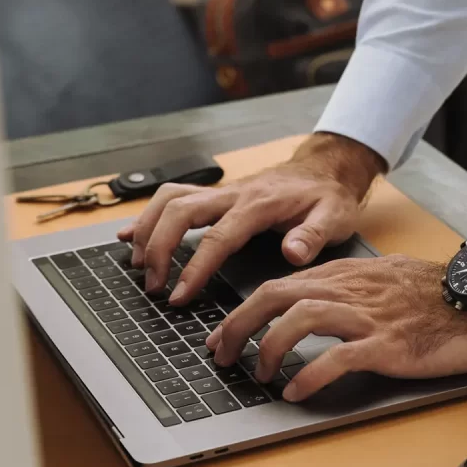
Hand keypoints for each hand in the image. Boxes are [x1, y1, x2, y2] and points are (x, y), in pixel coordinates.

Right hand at [117, 133, 385, 301]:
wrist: (324, 171)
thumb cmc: (327, 198)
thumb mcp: (334, 217)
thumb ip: (314, 235)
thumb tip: (292, 252)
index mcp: (259, 204)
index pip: (218, 237)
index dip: (195, 267)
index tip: (179, 295)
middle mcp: (234, 194)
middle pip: (180, 211)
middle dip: (159, 247)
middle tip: (153, 286)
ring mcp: (221, 193)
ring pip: (169, 199)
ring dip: (148, 229)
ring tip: (138, 264)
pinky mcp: (216, 195)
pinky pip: (173, 197)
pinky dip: (149, 215)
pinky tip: (132, 235)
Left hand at [205, 254, 466, 401]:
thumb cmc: (432, 291)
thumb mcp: (381, 277)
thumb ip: (344, 287)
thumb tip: (309, 304)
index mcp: (344, 275)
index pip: (278, 286)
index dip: (243, 311)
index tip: (223, 335)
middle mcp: (349, 290)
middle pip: (276, 296)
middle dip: (240, 325)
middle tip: (223, 355)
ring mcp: (368, 316)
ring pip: (300, 320)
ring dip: (269, 348)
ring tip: (260, 376)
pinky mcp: (389, 344)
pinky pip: (338, 357)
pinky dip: (310, 375)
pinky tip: (297, 392)